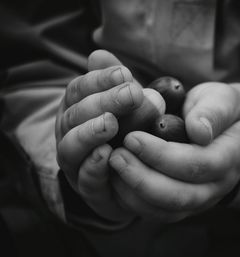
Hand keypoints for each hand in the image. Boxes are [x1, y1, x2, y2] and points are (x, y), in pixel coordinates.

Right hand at [55, 50, 144, 221]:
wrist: (130, 172)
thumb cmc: (127, 131)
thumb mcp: (125, 104)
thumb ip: (113, 82)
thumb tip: (99, 54)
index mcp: (77, 110)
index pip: (79, 90)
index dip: (99, 80)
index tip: (123, 73)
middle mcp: (70, 134)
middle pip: (76, 115)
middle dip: (102, 102)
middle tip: (130, 94)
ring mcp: (76, 163)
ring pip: (71, 147)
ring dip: (89, 133)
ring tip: (110, 123)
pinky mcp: (88, 189)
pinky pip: (85, 180)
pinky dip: (93, 167)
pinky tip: (106, 154)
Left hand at [109, 82, 239, 221]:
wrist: (222, 128)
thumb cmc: (218, 109)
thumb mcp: (222, 100)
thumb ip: (213, 112)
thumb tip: (199, 132)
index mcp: (228, 158)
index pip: (196, 164)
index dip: (162, 154)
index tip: (132, 138)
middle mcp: (215, 186)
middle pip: (179, 195)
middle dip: (142, 178)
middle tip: (116, 156)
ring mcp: (199, 199)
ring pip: (166, 210)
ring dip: (134, 192)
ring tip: (113, 166)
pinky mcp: (182, 204)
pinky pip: (157, 212)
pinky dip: (133, 200)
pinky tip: (117, 179)